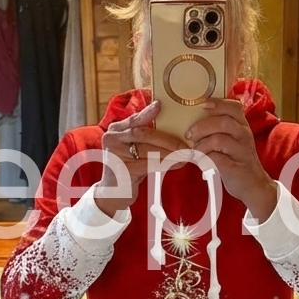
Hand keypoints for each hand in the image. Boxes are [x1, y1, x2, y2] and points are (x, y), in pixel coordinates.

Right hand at [95, 100, 187, 215]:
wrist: (113, 193)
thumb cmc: (128, 167)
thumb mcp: (132, 149)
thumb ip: (144, 137)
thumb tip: (172, 127)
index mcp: (115, 130)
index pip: (134, 119)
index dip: (147, 113)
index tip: (160, 105)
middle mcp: (112, 139)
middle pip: (143, 134)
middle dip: (168, 140)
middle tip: (186, 145)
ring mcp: (115, 154)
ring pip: (149, 150)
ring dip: (171, 153)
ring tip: (186, 155)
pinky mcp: (123, 170)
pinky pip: (150, 164)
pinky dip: (167, 163)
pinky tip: (178, 164)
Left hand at [185, 98, 277, 220]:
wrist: (253, 185)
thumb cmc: (237, 159)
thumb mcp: (233, 139)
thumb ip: (220, 128)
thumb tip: (193, 120)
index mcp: (242, 126)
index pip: (234, 107)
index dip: (218, 103)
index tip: (202, 105)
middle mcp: (244, 135)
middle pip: (223, 122)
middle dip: (202, 126)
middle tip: (189, 135)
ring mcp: (241, 151)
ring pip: (218, 139)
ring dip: (201, 144)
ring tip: (195, 151)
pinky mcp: (235, 167)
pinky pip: (216, 158)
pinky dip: (204, 158)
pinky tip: (201, 161)